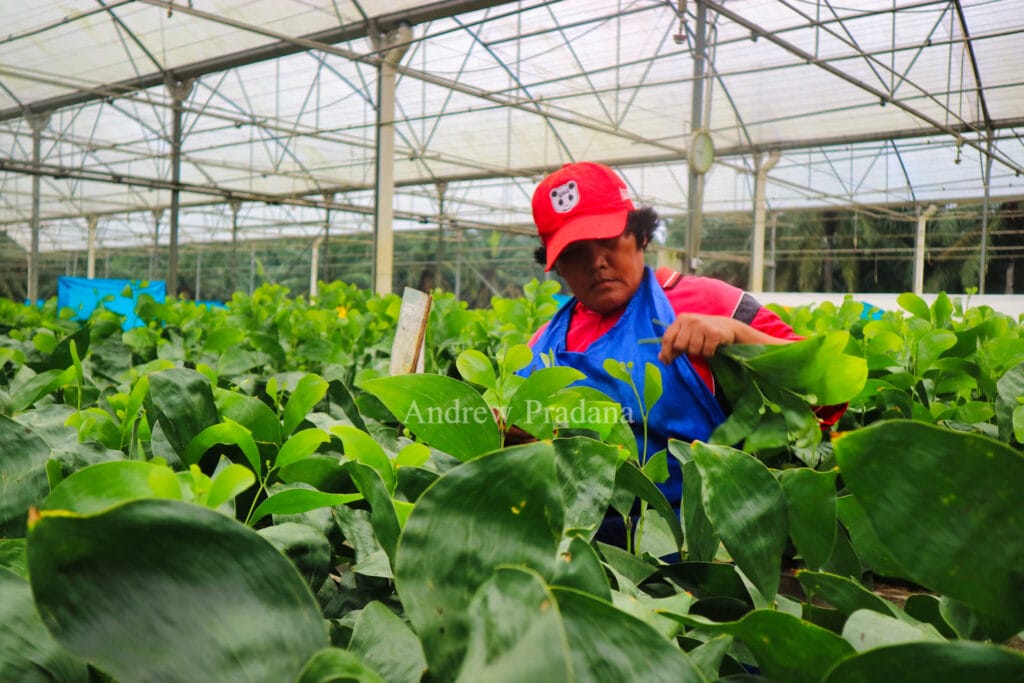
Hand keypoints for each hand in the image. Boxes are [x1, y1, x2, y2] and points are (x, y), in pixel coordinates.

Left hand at [657, 314, 791, 363]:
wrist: (728, 326)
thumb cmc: (703, 333)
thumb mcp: (687, 335)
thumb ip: (674, 345)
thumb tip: (661, 358)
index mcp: (681, 319)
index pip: (667, 338)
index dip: (666, 352)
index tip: (667, 362)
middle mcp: (690, 320)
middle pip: (680, 346)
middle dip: (687, 351)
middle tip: (695, 348)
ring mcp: (703, 325)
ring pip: (693, 350)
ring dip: (699, 353)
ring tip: (704, 346)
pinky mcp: (714, 333)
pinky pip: (706, 352)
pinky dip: (709, 353)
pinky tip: (713, 347)